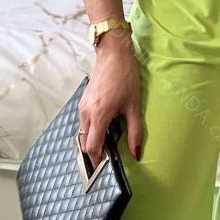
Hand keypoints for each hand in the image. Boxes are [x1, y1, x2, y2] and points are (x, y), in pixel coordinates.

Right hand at [80, 29, 143, 164]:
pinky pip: (85, 123)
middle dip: (97, 150)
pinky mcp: (83, 102)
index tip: (106, 166)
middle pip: (86, 142)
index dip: (98, 159)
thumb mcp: (134, 106)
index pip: (92, 147)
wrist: (113, 54)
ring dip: (96, 139)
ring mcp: (82, 106)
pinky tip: (108, 124)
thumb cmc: (124, 77)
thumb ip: (135, 132)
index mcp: (99, 115)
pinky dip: (94, 129)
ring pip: (85, 132)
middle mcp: (86, 112)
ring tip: (112, 135)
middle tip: (112, 153)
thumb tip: (136, 153)